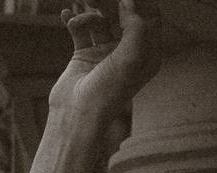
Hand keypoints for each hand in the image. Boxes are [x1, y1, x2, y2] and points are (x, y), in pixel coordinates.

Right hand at [48, 0, 160, 122]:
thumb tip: (128, 1)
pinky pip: (80, 29)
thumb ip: (136, 26)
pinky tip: (66, 15)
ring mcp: (105, 53)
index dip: (138, 4)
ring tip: (79, 8)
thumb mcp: (130, 59)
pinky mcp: (84, 55)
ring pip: (100, 18)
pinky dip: (74, 19)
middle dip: (110, 3)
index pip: (150, 17)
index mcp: (146, 55)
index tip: (123, 0)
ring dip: (89, 12)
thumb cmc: (107, 93)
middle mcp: (127, 53)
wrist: (76, 117)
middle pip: (123, 14)